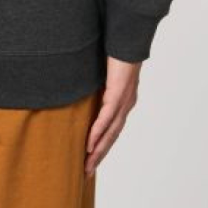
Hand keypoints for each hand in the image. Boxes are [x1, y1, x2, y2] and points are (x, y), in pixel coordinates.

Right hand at [85, 56, 141, 175]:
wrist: (128, 36)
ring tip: (87, 164)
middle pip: (112, 136)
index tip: (91, 159)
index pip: (112, 129)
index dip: (102, 145)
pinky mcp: (119, 92)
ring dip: (98, 150)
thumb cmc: (115, 49)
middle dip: (99, 155)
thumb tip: (80, 86)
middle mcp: (126, 104)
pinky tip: (90, 144)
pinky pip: (107, 117)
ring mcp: (124, 99)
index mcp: (123, 100)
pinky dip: (98, 132)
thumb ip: (95, 83)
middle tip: (87, 172)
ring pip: (110, 132)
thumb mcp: (102, 71)